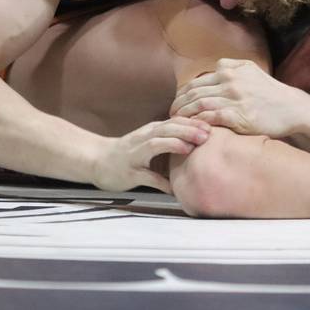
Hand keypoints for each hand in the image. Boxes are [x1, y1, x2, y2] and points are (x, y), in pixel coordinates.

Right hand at [93, 117, 210, 193]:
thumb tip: (200, 141)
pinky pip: (146, 177)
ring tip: (190, 149)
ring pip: (154, 145)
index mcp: (151, 131)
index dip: (193, 122)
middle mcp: (143, 139)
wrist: (98, 161)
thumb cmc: (129, 152)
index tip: (212, 124)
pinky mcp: (129, 173)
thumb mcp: (150, 141)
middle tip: (207, 134)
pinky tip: (173, 187)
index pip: (174, 122)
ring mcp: (135, 155)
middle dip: (188, 130)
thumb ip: (171, 139)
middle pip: (167, 129)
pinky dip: (160, 182)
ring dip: (173, 145)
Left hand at [170, 58, 300, 136]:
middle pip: (193, 92)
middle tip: (170, 115)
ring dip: (184, 114)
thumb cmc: (270, 92)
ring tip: (176, 123)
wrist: (292, 108)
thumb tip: (215, 68)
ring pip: (198, 104)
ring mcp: (233, 98)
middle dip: (178, 104)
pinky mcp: (238, 116)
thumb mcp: (252, 69)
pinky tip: (191, 128)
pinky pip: (210, 118)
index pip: (196, 81)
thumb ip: (232, 66)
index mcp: (230, 69)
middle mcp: (230, 81)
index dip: (182, 93)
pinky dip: (197, 123)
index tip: (176, 103)